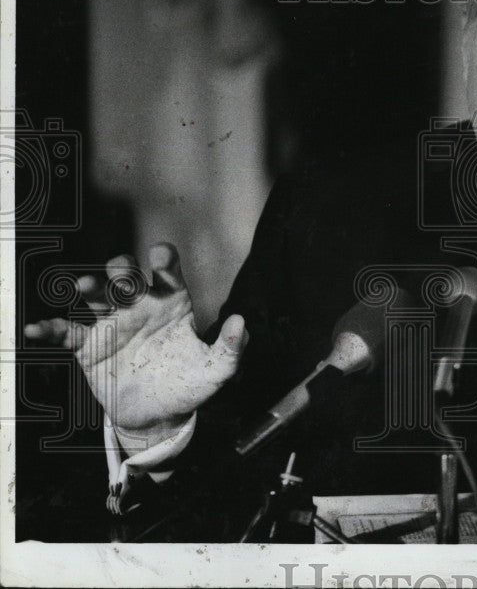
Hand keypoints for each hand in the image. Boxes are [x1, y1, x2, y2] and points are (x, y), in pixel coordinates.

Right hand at [25, 243, 247, 446]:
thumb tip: (240, 322)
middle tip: (125, 281)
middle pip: (126, 275)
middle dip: (123, 270)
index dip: (163, 259)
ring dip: (90, 286)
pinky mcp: (89, 347)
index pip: (167, 271)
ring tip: (86, 286)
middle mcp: (140, 305)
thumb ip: (231, 348)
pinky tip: (37, 328)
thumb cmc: (189, 384)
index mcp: (172, 302)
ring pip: (97, 295)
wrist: (160, 417)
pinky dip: (50, 329)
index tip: (160, 257)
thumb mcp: (217, 370)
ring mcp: (113, 323)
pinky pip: (66, 333)